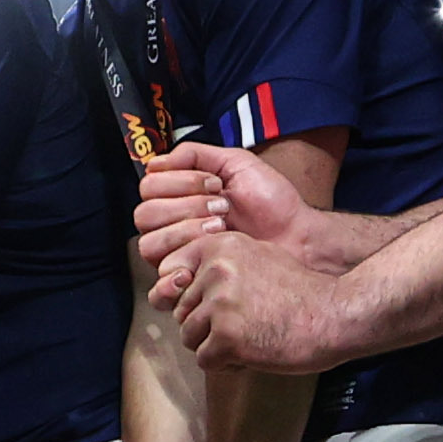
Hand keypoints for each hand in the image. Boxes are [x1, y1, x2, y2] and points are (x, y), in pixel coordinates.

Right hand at [137, 141, 390, 277]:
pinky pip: (157, 286)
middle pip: (145, 214)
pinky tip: (199, 263)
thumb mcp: (236, 164)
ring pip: (150, 244)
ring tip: (221, 230)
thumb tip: (156, 161)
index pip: (149, 186)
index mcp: (179, 197)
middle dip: (187, 206)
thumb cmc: (271, 202)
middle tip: (222, 208)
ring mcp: (177, 256)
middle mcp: (171, 226)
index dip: (181, 182)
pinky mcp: (188, 285)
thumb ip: (195, 155)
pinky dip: (172, 274)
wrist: (297, 236)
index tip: (217, 184)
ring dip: (186, 233)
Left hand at [150, 230, 356, 371]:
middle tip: (245, 324)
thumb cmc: (301, 291)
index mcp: (220, 246)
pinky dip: (227, 365)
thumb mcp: (258, 256)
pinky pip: (205, 360)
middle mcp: (215, 270)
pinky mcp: (227, 337)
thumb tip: (172, 279)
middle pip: (181, 309)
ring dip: (216, 345)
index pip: (172, 272)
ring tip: (250, 338)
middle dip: (207, 324)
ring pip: (189, 336)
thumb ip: (218, 263)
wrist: (335, 314)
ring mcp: (220, 303)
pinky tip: (253, 353)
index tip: (217, 303)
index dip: (191, 295)